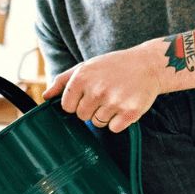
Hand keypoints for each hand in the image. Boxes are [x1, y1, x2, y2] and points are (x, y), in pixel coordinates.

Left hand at [42, 44, 161, 132]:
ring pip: (98, 123)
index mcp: (82, 78)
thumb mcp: (86, 66)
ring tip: (116, 97)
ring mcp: (114, 102)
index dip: (76, 102)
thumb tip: (45, 96)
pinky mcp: (129, 113)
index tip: (88, 94)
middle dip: (91, 108)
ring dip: (106, 114)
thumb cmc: (114, 66)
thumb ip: (63, 81)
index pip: (67, 106)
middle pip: (82, 116)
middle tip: (105, 94)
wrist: (149, 65)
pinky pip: (114, 128)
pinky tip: (125, 105)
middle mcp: (96, 90)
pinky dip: (119, 121)